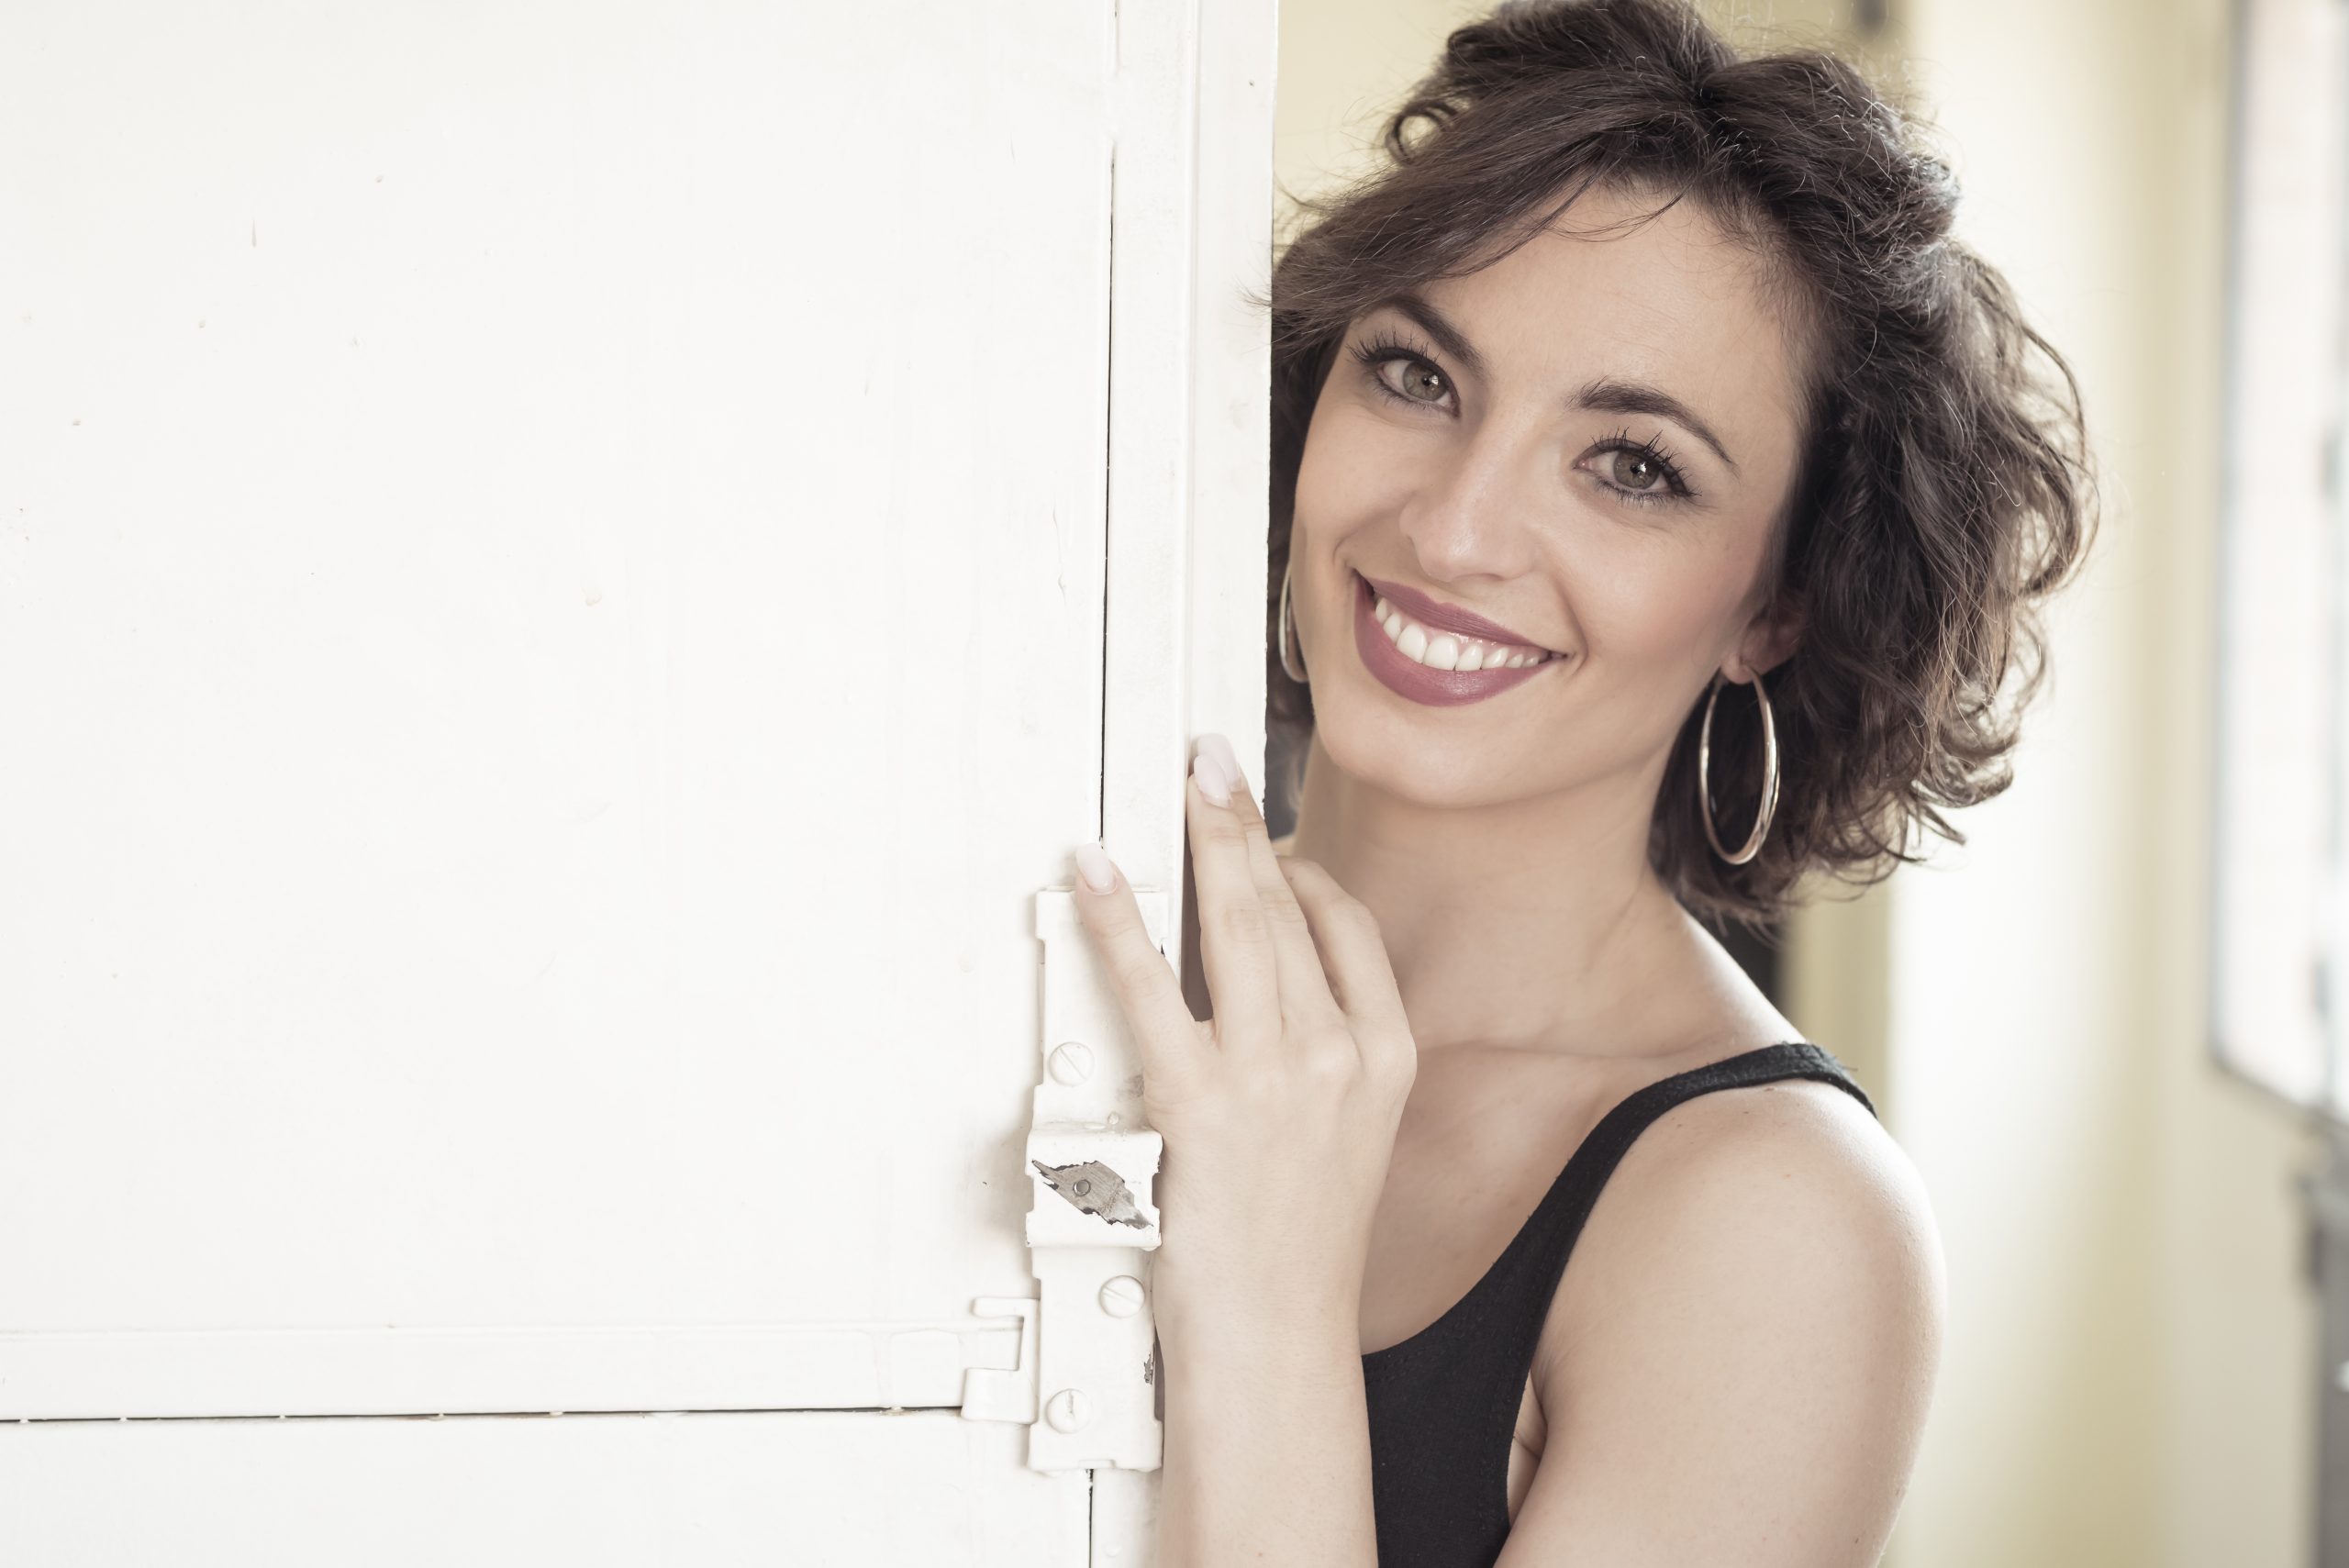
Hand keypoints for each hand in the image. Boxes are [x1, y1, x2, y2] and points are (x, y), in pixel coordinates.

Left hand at [1068, 734, 1417, 1332]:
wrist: (1279, 1336)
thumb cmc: (1302, 1245)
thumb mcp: (1349, 1135)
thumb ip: (1323, 1053)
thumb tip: (1266, 981)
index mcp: (1385, 1056)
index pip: (1346, 927)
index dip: (1298, 868)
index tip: (1265, 838)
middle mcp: (1337, 1053)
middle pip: (1285, 907)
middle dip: (1242, 822)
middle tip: (1212, 761)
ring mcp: (1271, 1075)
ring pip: (1235, 926)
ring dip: (1201, 842)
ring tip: (1178, 785)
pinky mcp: (1199, 1103)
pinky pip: (1153, 988)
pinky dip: (1120, 921)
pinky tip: (1100, 876)